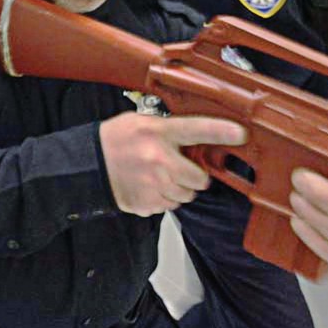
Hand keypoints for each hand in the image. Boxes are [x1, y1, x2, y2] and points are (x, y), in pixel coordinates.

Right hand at [100, 112, 246, 216]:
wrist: (87, 165)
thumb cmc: (114, 141)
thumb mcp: (141, 122)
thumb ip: (169, 129)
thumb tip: (196, 138)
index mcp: (158, 133)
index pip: (198, 129)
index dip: (222, 131)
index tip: (240, 134)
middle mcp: (159, 160)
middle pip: (199, 179)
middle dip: (195, 176)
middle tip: (183, 169)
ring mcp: (153, 185)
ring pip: (186, 195)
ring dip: (179, 188)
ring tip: (160, 177)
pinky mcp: (147, 204)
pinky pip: (169, 206)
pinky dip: (163, 199)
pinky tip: (149, 187)